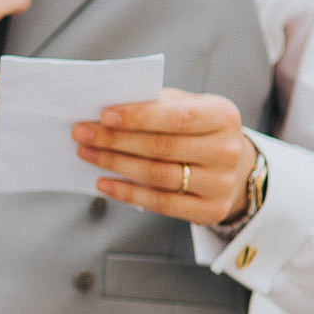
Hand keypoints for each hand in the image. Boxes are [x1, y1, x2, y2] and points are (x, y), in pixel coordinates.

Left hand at [73, 88, 256, 224]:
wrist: (232, 166)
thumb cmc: (196, 129)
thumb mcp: (187, 106)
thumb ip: (156, 104)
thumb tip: (108, 112)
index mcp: (223, 116)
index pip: (178, 117)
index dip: (139, 117)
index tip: (103, 115)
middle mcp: (227, 150)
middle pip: (162, 147)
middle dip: (115, 140)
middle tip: (81, 134)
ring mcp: (221, 183)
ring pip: (158, 175)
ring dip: (115, 164)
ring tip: (86, 154)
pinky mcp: (210, 210)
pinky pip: (161, 203)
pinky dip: (127, 193)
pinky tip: (103, 183)